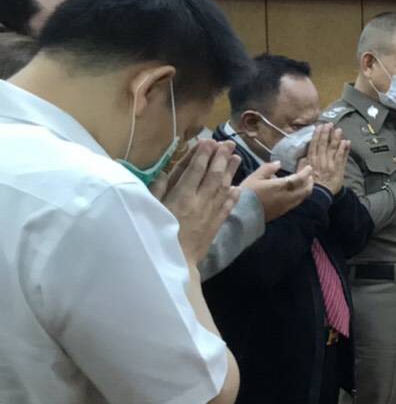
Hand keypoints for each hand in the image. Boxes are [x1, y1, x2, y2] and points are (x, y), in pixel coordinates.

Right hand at [159, 140, 239, 265]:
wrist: (174, 262)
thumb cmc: (155, 234)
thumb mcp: (150, 208)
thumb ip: (158, 189)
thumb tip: (165, 173)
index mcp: (182, 196)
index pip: (195, 170)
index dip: (203, 154)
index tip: (209, 141)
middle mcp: (200, 201)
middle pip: (213, 175)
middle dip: (221, 157)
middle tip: (228, 143)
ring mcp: (210, 213)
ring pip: (223, 188)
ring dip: (231, 172)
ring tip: (237, 157)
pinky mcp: (215, 226)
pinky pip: (227, 207)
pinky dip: (233, 196)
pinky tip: (237, 188)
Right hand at [240, 160, 313, 220]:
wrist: (241, 214)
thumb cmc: (247, 193)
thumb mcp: (254, 177)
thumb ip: (268, 168)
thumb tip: (279, 163)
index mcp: (280, 187)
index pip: (299, 179)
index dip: (306, 173)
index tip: (309, 167)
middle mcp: (286, 197)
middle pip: (305, 190)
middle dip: (310, 182)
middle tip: (309, 176)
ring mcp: (285, 206)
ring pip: (302, 198)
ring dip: (305, 189)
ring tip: (303, 183)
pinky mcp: (282, 213)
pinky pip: (295, 203)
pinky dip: (298, 195)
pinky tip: (292, 192)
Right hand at [304, 125, 349, 194]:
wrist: (319, 196)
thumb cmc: (309, 186)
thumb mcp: (301, 175)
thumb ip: (302, 165)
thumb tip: (303, 156)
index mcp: (311, 162)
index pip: (314, 146)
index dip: (317, 135)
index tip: (319, 127)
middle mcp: (321, 161)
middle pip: (324, 145)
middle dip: (327, 134)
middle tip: (329, 124)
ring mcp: (331, 165)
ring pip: (333, 149)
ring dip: (336, 139)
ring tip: (339, 130)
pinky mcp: (339, 170)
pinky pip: (342, 158)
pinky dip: (344, 150)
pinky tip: (346, 142)